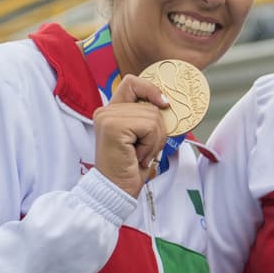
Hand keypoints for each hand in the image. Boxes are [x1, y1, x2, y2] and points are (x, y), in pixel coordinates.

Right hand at [93, 75, 169, 196]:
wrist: (117, 190)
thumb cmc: (131, 167)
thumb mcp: (143, 137)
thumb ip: (148, 118)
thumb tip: (168, 103)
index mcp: (111, 111)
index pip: (132, 82)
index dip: (151, 89)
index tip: (164, 104)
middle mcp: (105, 111)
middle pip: (151, 104)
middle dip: (157, 131)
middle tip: (144, 150)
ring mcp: (107, 117)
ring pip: (153, 117)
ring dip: (154, 141)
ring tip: (139, 154)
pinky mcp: (113, 127)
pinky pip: (149, 127)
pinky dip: (151, 145)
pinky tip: (137, 156)